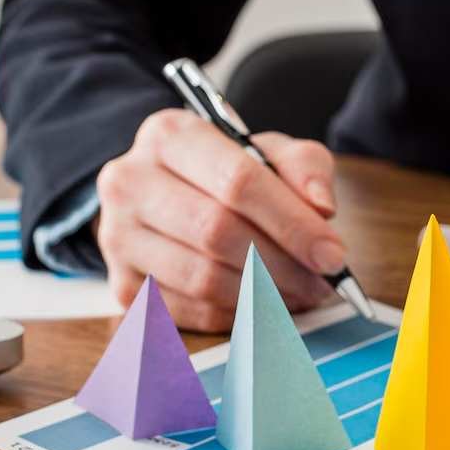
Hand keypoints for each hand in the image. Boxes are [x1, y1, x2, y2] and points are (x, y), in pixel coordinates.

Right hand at [93, 109, 341, 329]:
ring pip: (201, 277)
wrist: (166, 194)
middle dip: (282, 264)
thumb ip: (304, 167)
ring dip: (263, 295)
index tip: (332, 254)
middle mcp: (130, 181)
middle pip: (217, 232)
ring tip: (301, 294)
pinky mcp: (122, 284)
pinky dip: (235, 315)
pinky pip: (188, 311)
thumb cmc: (224, 172)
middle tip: (323, 282)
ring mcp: (117, 236)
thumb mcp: (268, 152)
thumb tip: (322, 209)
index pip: (237, 181)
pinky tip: (264, 305)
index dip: (292, 223)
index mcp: (169, 134)